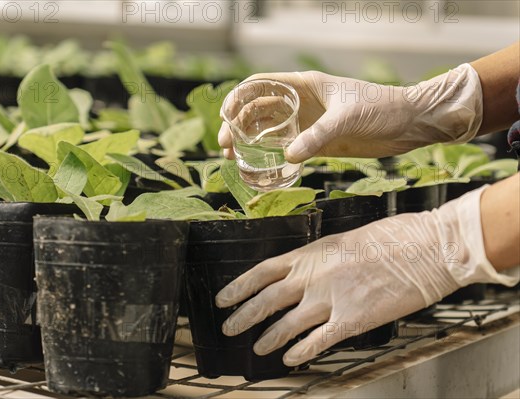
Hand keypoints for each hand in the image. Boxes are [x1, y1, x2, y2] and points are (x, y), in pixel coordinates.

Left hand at [215, 187, 516, 366]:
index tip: (223, 299)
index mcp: (309, 254)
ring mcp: (330, 300)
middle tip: (229, 328)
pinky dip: (301, 352)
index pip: (261, 271)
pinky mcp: (351, 321)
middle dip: (243, 316)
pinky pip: (317, 341)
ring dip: (268, 338)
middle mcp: (312, 277)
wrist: (425, 248)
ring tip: (258, 348)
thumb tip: (303, 272)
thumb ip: (318, 259)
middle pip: (266, 301)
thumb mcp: (343, 240)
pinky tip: (291, 360)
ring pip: (286, 325)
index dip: (238, 287)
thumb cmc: (390, 238)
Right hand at [219, 64, 482, 162]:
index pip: (261, 85)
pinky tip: (258, 165)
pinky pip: (286, 148)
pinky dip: (270, 155)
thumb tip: (289, 156)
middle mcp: (302, 104)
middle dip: (237, 124)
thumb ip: (318, 136)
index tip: (224, 116)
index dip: (238, 98)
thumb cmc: (382, 109)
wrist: (409, 124)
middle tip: (224, 144)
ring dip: (248, 140)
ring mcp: (308, 124)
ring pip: (268, 130)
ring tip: (232, 155)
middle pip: (258, 110)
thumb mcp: (348, 118)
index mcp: (305, 87)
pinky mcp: (318, 143)